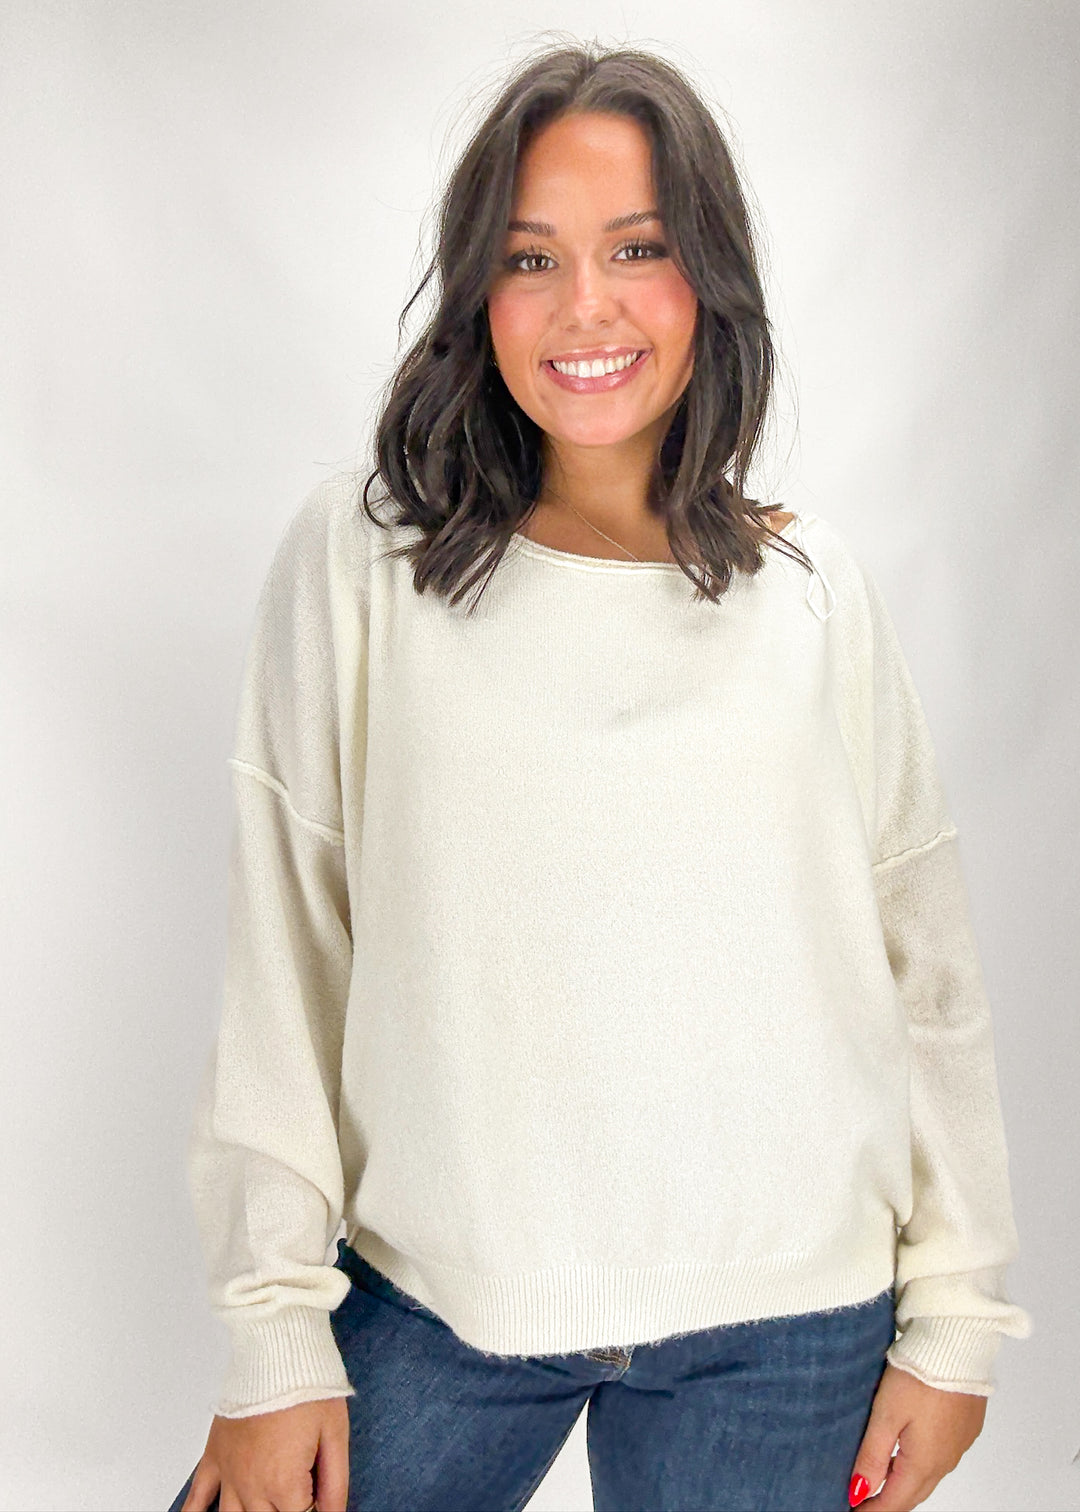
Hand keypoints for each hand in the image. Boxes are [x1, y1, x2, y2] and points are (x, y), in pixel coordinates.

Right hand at [180, 1396, 349, 1511]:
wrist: (275, 1350)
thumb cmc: (307, 1386)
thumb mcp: (335, 1436)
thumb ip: (334, 1485)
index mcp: (283, 1483)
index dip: (314, 1510)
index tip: (318, 1500)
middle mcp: (251, 1485)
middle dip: (286, 1511)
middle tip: (295, 1498)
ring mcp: (229, 1473)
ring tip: (261, 1508)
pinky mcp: (214, 1456)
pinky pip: (197, 1497)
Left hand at [848, 1363, 986, 1509]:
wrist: (958, 1344)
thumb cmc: (920, 1374)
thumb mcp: (886, 1415)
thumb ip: (872, 1456)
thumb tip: (859, 1492)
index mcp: (924, 1462)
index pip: (894, 1502)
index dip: (871, 1509)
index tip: (852, 1509)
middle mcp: (945, 1461)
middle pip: (912, 1493)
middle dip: (888, 1501)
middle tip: (863, 1499)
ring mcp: (958, 1446)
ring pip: (928, 1476)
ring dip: (904, 1481)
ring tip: (879, 1476)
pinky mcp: (965, 1429)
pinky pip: (942, 1457)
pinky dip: (921, 1462)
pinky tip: (907, 1449)